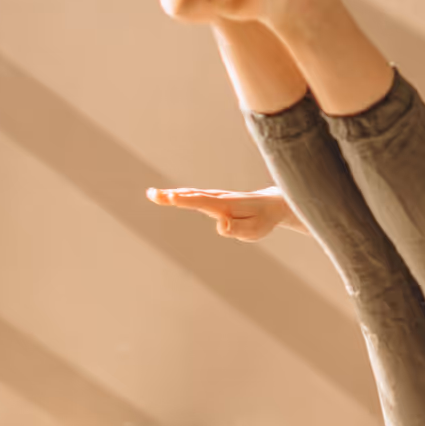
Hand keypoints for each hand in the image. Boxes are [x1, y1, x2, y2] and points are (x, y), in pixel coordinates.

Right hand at [146, 185, 301, 240]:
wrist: (272, 205)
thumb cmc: (262, 220)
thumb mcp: (254, 231)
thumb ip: (236, 229)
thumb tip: (220, 225)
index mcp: (226, 205)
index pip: (203, 202)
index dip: (187, 200)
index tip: (171, 197)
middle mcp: (219, 198)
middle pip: (193, 196)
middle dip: (172, 196)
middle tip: (152, 194)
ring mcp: (216, 197)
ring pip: (192, 194)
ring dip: (172, 194)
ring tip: (153, 194)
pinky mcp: (215, 200)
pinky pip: (195, 196)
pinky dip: (181, 195)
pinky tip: (169, 195)